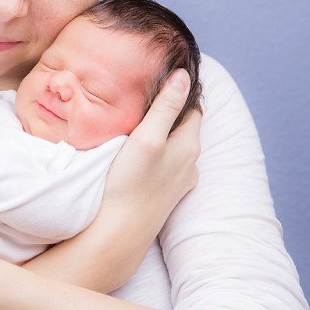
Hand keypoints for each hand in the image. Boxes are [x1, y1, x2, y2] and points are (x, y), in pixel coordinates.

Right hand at [97, 70, 200, 227]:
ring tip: (139, 119)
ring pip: (174, 144)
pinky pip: (165, 162)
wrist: (116, 235)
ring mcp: (178, 181)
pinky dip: (156, 151)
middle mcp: (190, 163)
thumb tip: (184, 75)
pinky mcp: (164, 194)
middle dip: (169, 109)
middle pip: (184, 125)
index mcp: (190, 145)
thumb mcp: (148, 137)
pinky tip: (138, 150)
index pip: (193, 106)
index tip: (160, 77)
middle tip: (144, 94)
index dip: (179, 90)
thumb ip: (167, 106)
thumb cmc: (130, 182)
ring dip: (162, 131)